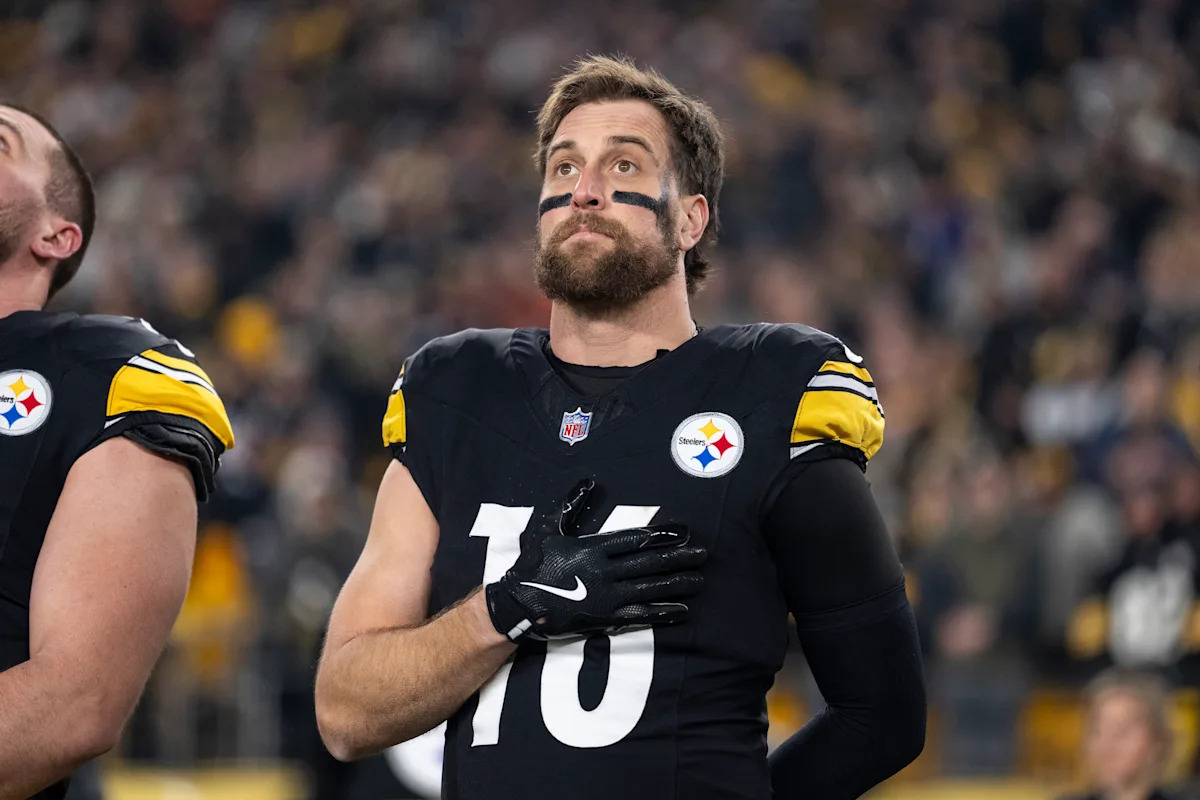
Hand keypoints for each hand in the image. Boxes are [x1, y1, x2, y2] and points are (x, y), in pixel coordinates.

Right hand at [485, 479, 705, 641]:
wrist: (516, 604)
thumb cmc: (532, 564)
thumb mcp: (550, 529)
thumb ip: (571, 507)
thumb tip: (587, 483)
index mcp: (592, 548)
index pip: (635, 539)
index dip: (662, 535)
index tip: (684, 532)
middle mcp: (603, 571)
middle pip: (648, 563)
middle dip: (678, 558)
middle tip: (703, 554)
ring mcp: (605, 596)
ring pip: (648, 588)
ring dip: (676, 584)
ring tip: (699, 581)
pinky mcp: (603, 619)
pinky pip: (639, 616)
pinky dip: (661, 613)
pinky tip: (681, 611)